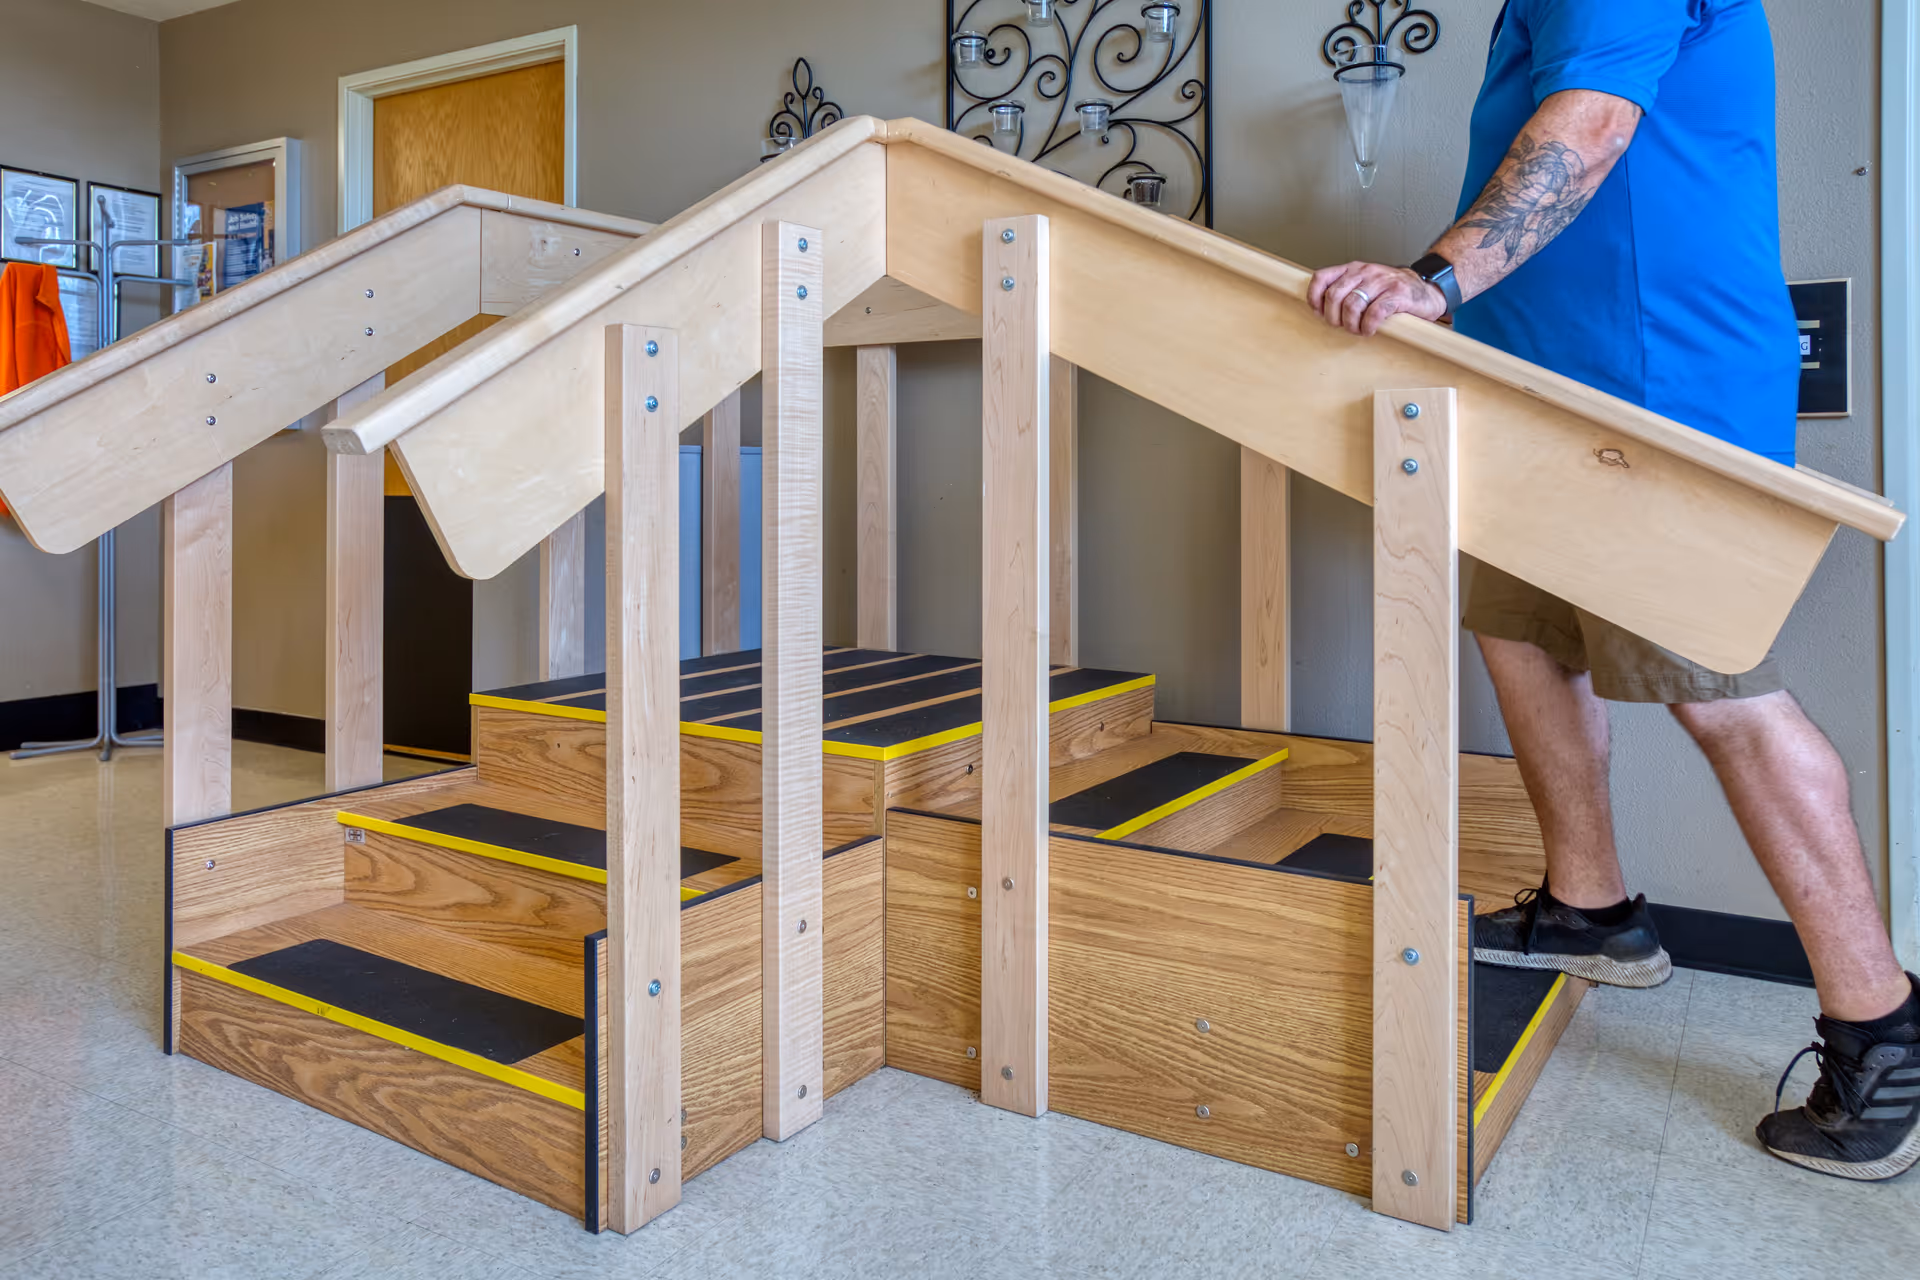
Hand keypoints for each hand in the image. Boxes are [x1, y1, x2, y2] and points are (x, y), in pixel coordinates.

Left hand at [1306, 261, 1446, 335]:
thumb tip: (1320, 309)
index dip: (1315, 298)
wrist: (1426, 290)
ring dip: (1351, 324)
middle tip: (1342, 326)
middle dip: (1333, 317)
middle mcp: (1365, 272)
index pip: (1322, 277)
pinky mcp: (1397, 294)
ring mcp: (1382, 282)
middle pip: (1335, 295)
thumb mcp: (1364, 284)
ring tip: (1358, 329)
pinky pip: (1374, 313)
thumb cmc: (1392, 291)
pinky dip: (1368, 326)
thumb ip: (1344, 291)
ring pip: (1352, 305)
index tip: (1319, 313)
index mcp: (1353, 269)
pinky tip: (1370, 330)